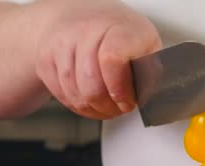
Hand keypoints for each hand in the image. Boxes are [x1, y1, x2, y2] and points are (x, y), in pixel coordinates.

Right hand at [34, 0, 161, 119]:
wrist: (83, 17)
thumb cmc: (121, 36)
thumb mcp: (146, 46)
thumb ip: (152, 71)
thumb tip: (158, 96)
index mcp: (119, 28)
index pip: (112, 60)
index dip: (120, 89)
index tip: (128, 101)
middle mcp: (86, 30)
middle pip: (91, 83)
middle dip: (108, 106)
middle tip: (119, 109)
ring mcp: (62, 43)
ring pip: (75, 92)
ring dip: (93, 109)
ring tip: (107, 108)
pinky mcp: (46, 58)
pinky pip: (61, 93)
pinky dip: (77, 105)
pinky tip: (90, 103)